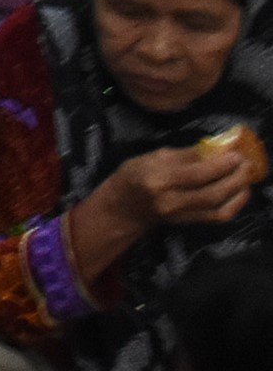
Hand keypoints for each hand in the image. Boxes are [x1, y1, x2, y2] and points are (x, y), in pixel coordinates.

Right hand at [102, 143, 256, 234]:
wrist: (123, 208)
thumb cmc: (133, 176)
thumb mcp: (152, 157)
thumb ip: (185, 154)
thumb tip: (216, 147)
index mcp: (157, 180)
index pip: (195, 174)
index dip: (220, 165)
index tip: (236, 153)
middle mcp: (170, 201)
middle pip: (211, 193)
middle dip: (235, 178)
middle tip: (246, 163)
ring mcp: (180, 215)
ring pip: (218, 207)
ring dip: (239, 191)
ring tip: (247, 175)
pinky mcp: (189, 223)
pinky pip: (218, 216)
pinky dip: (235, 205)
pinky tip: (241, 192)